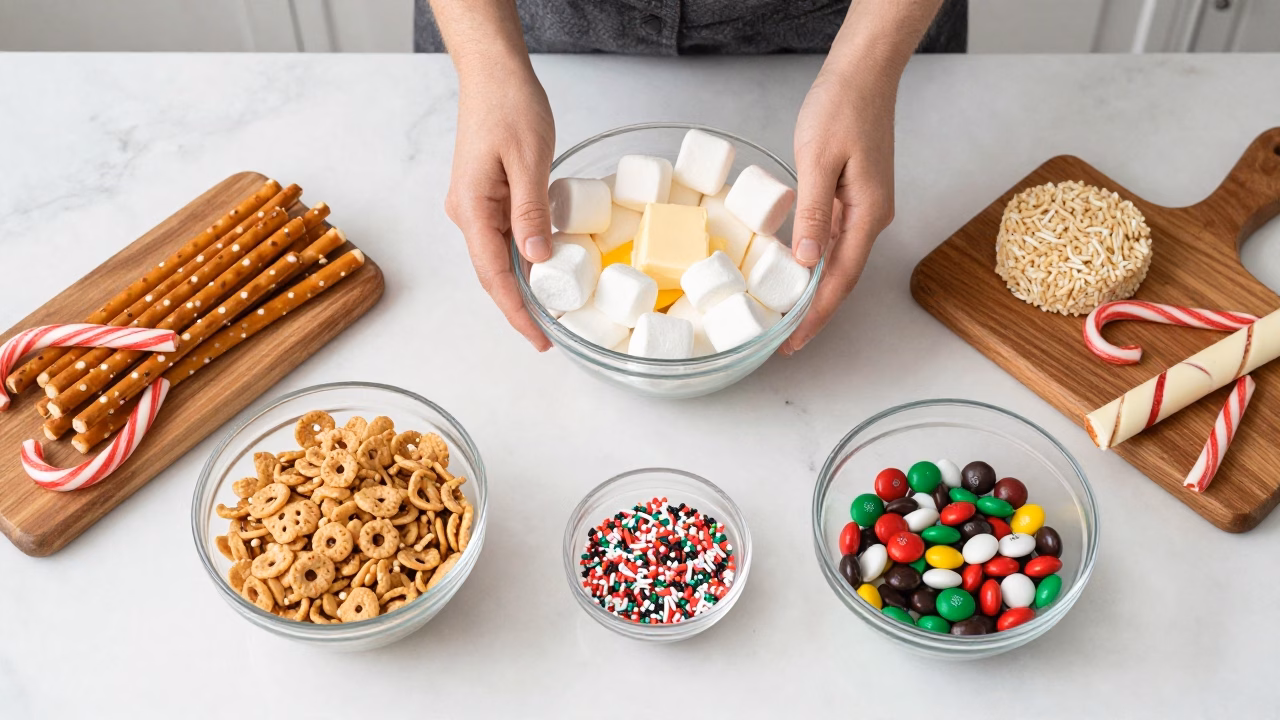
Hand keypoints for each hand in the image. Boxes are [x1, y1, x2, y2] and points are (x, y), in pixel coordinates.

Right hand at [444, 64, 555, 350]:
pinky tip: (545, 269)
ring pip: (498, 257)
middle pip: (492, 273)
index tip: (539, 337)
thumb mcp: (528, 161)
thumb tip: (536, 260)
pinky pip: (504, 237)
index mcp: (471, 208)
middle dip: (519, 307)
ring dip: (523, 285)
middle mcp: (466, 213)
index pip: (493, 275)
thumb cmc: (509, 106)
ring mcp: (474, 205)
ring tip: (553, 311)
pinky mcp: (487, 196)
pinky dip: (524, 258)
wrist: (493, 73)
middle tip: (550, 335)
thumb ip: (530, 212)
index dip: (517, 311)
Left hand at [782, 64, 896, 354]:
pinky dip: (815, 262)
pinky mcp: (853, 196)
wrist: (863, 73)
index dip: (817, 315)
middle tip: (785, 342)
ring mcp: (864, 207)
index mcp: (868, 214)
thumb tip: (806, 260)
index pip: (840, 279)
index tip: (794, 341)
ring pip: (837, 261)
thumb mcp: (818, 160)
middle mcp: (871, 217)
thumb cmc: (842, 108)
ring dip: (814, 291)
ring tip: (786, 317)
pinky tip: (795, 273)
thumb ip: (813, 213)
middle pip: (842, 278)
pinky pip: (834, 240)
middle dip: (815, 313)